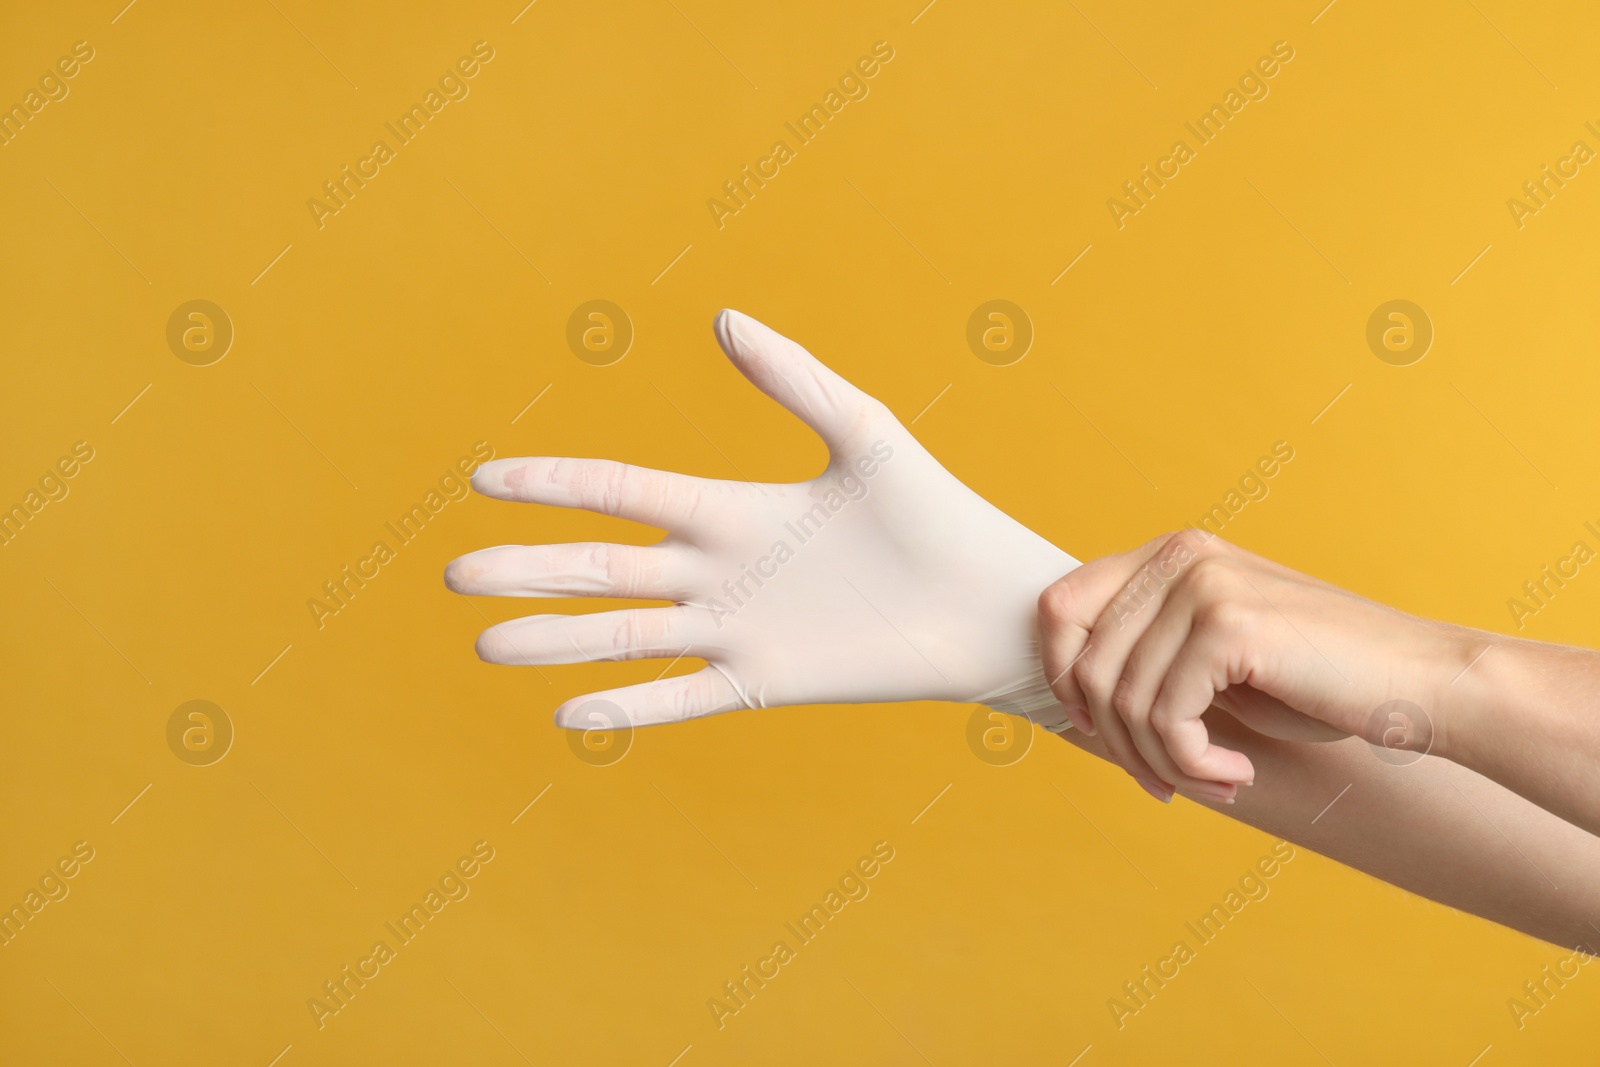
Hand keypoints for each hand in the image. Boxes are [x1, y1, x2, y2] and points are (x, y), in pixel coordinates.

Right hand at [447, 310, 1080, 729]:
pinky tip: (570, 712)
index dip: (554, 486)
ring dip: (557, 641)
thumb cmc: (935, 511)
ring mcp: (737, 630)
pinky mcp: (766, 682)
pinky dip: (631, 705)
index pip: (622, 493)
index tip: (484, 479)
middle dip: (530, 571)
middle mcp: (720, 571)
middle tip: (454, 575)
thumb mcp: (864, 431)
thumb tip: (723, 317)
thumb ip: (794, 378)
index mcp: (732, 509)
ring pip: (628, 635)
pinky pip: (684, 697)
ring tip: (485, 646)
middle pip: (604, 569)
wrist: (986, 602)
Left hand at [1038, 531, 1471, 800]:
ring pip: (1122, 701)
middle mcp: (1178, 557)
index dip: (1062, 681)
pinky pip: (1165, 718)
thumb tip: (1059, 707)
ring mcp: (1200, 584)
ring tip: (1214, 781)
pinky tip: (1237, 773)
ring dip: (1163, 762)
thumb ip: (1147, 663)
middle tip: (1168, 784)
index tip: (1107, 735)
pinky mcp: (1227, 625)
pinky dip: (1192, 763)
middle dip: (1118, 741)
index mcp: (1168, 556)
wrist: (1419, 686)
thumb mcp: (1212, 666)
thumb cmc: (1318, 685)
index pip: (1058, 609)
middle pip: (1084, 665)